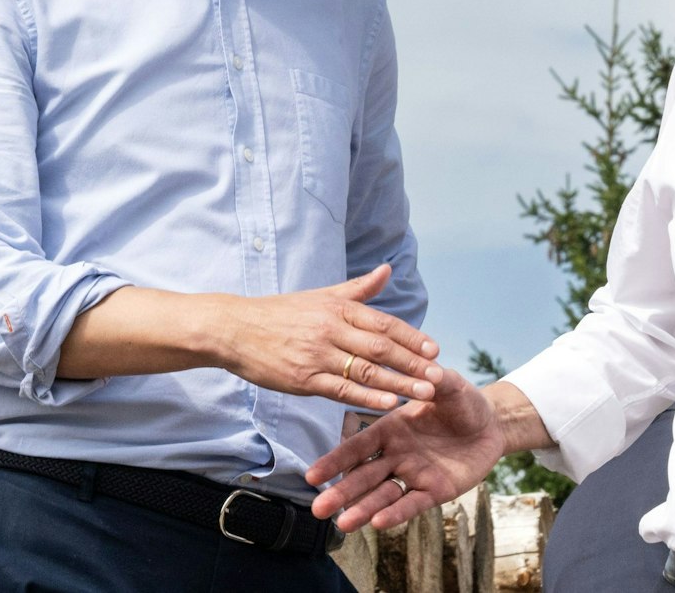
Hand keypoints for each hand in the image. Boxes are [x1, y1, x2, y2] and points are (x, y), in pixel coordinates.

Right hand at [211, 263, 443, 410]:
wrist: (235, 329)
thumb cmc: (281, 313)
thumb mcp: (321, 296)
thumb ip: (358, 289)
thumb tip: (387, 270)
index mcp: (338, 308)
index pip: (384, 323)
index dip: (412, 337)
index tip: (435, 350)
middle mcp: (331, 330)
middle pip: (381, 348)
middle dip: (413, 363)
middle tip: (439, 376)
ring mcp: (317, 355)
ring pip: (366, 370)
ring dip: (398, 382)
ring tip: (424, 393)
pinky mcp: (303, 379)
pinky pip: (341, 389)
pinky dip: (367, 396)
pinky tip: (389, 403)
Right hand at [306, 370, 505, 530]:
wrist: (491, 425)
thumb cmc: (464, 403)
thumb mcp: (450, 387)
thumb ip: (437, 380)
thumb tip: (429, 367)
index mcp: (392, 429)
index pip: (359, 446)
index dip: (336, 460)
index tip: (312, 475)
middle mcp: (397, 454)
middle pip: (364, 476)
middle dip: (342, 492)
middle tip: (318, 510)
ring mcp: (414, 474)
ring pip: (384, 495)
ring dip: (363, 509)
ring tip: (343, 524)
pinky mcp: (435, 490)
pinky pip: (413, 503)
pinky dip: (396, 514)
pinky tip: (378, 523)